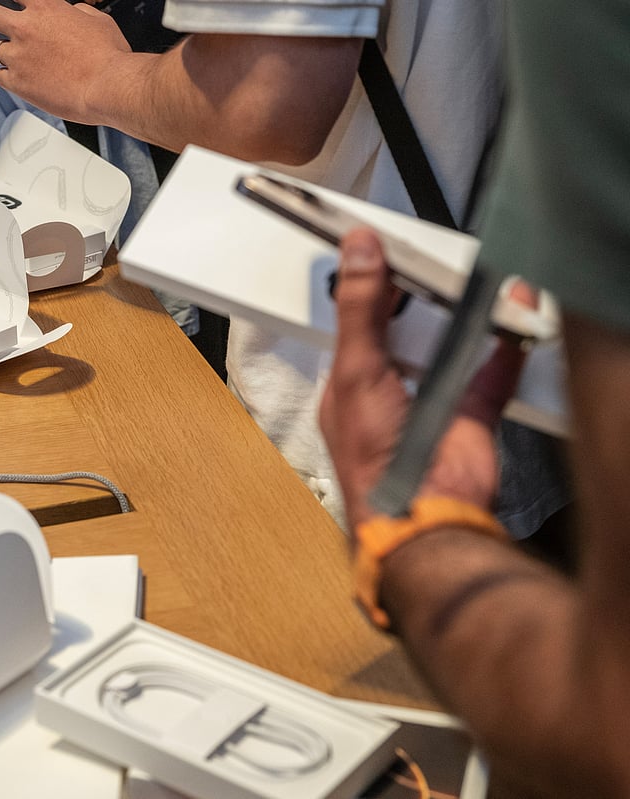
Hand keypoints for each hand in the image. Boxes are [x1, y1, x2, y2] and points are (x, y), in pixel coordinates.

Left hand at [0, 0, 132, 123]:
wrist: (107, 86)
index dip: (17, 2)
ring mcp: (18, 56)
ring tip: (19, 60)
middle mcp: (26, 28)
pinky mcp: (17, 82)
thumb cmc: (108, 56)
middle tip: (3, 27)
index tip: (18, 8)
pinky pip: (0, 77)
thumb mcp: (98, 20)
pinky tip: (21, 79)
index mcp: (46, 7)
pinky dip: (8, 77)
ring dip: (4, 52)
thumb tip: (71, 14)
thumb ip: (76, 13)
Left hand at [318, 229, 526, 530]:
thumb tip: (357, 251)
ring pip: (453, 347)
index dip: (368, 286)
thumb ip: (359, 310)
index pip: (355, 322)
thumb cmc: (372, 455)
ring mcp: (431, 403)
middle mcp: (388, 391)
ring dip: (467, 316)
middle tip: (437, 256)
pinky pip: (493, 375)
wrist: (422, 513)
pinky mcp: (472, 417)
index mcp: (348, 383)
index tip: (383, 246)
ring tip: (476, 277)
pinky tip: (514, 317)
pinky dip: (506, 348)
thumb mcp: (356, 370)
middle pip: (407, 330)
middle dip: (423, 296)